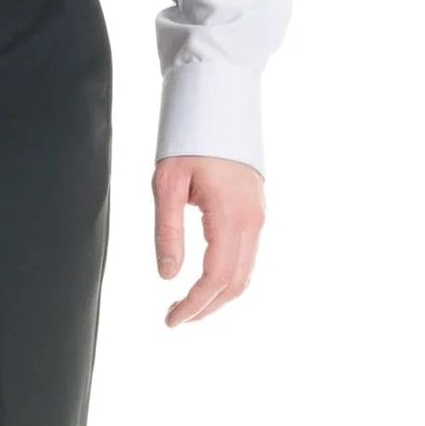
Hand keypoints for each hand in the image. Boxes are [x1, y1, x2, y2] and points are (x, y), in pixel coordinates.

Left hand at [153, 155, 265, 327]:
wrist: (220, 105)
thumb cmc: (189, 140)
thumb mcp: (167, 184)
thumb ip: (168, 231)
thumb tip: (167, 276)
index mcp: (230, 215)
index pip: (216, 277)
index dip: (195, 304)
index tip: (171, 320)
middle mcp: (252, 221)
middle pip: (235, 283)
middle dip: (206, 307)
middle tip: (174, 318)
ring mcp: (258, 217)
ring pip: (244, 273)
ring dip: (217, 296)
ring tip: (185, 305)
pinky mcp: (255, 213)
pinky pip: (246, 257)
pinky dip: (226, 278)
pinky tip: (204, 282)